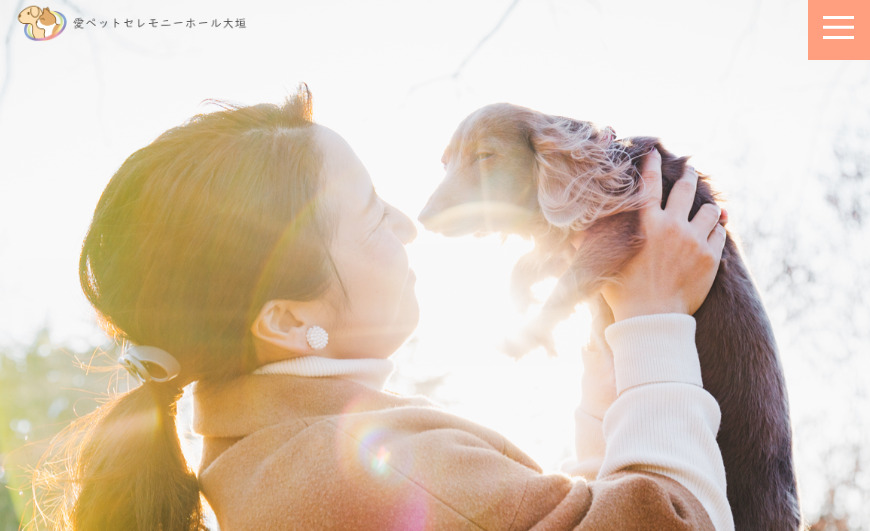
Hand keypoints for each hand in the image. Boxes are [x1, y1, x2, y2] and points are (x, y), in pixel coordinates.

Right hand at [601, 149, 726, 321]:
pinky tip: (715, 228)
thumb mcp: (603, 265)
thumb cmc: (623, 293)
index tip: (655, 153)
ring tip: (708, 205)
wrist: (652, 319)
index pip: (649, 184)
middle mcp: (671, 225)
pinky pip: (720, 233)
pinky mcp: (710, 257)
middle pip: (686, 188)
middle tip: (690, 167)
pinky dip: (718, 228)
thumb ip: (588, 246)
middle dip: (688, 174)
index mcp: (645, 223)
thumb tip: (571, 236)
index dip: (652, 165)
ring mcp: (694, 240)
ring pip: (709, 210)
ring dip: (708, 205)